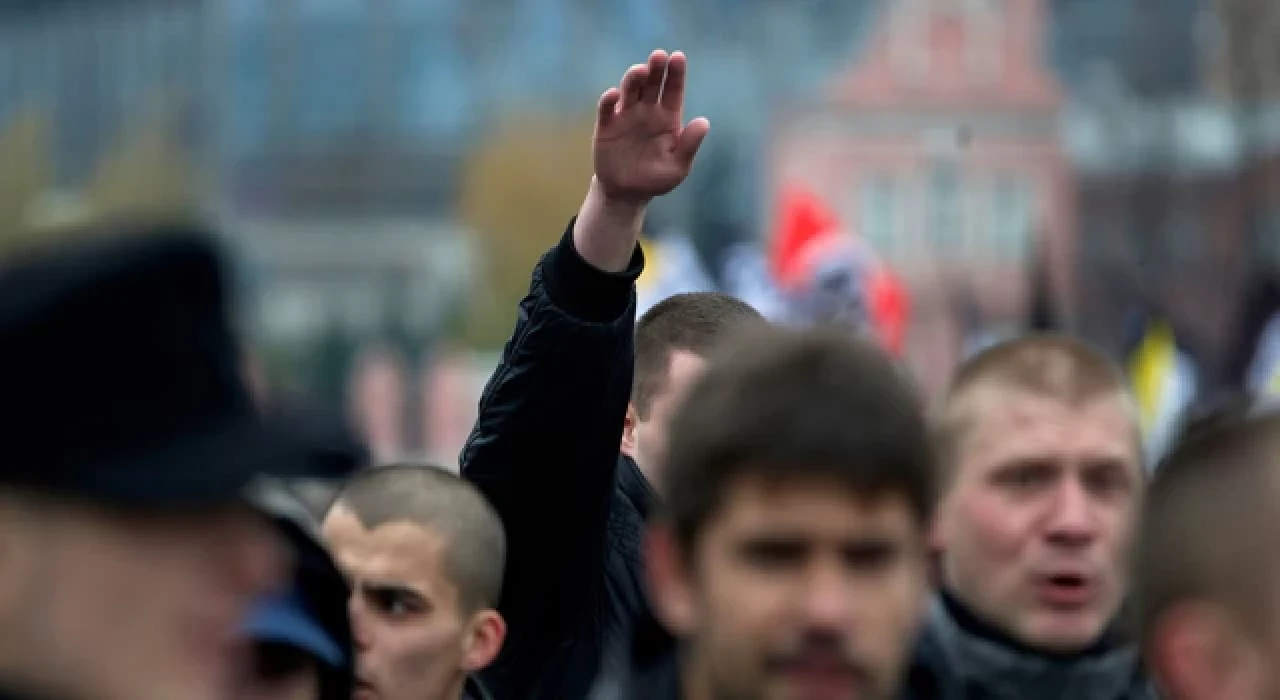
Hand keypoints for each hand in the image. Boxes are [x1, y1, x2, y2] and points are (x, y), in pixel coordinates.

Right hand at [573, 50, 709, 272]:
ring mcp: (626, 116)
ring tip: (641, 70)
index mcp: (668, 117)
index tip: (678, 57)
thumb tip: (704, 122)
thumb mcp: (678, 167)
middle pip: (651, 84)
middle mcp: (647, 111)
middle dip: (655, 68)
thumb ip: (690, 145)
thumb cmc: (656, 179)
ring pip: (630, 90)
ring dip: (634, 78)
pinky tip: (614, 95)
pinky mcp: (606, 126)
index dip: (676, 73)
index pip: (673, 90)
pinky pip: (607, 109)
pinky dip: (609, 100)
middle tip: (659, 56)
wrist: (627, 194)